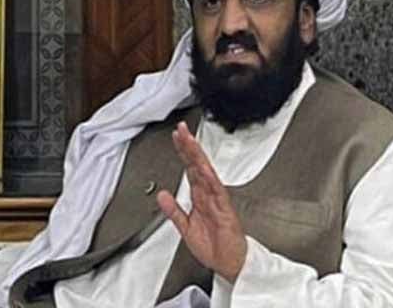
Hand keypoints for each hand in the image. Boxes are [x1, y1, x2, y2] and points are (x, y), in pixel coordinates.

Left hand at [157, 121, 247, 282]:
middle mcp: (208, 195)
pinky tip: (204, 167)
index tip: (176, 137)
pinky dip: (210, 179)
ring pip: (206, 173)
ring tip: (190, 141)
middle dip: (189, 146)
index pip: (189, 169)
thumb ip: (173, 210)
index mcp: (199, 197)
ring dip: (198, 156)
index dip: (182, 152)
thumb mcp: (185, 227)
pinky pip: (217, 192)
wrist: (230, 263)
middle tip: (181, 129)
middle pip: (197, 165)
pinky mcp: (225, 210)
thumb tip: (162, 194)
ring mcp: (217, 200)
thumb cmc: (213, 246)